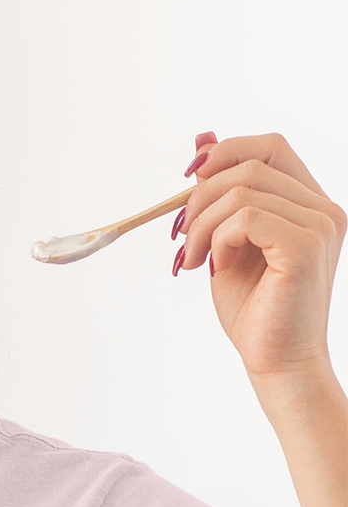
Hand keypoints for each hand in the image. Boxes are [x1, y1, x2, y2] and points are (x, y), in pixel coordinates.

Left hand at [178, 130, 346, 390]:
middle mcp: (323, 208)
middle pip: (252, 162)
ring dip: (203, 222)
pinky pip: (245, 217)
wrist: (276, 362)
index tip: (187, 180)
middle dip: (202, 193)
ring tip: (194, 258)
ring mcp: (319, 225)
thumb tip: (201, 144)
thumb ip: (222, 196)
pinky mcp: (305, 246)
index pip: (270, 146)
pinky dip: (217, 238)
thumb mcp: (228, 241)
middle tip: (183, 234)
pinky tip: (214, 267)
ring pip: (243, 189)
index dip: (224, 151)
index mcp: (310, 203)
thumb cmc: (255, 310)